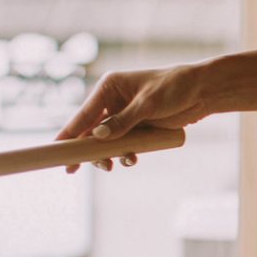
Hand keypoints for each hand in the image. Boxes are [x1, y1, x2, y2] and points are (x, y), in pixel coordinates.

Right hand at [57, 62, 213, 172]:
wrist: (202, 91)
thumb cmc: (174, 88)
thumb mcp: (147, 104)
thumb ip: (123, 122)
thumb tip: (97, 137)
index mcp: (109, 87)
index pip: (83, 114)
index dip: (68, 134)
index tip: (54, 150)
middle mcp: (113, 101)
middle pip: (90, 131)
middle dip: (86, 150)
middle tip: (74, 170)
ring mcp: (125, 116)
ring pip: (106, 141)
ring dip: (107, 155)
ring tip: (112, 165)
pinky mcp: (138, 127)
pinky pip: (124, 144)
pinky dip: (124, 154)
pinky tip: (130, 159)